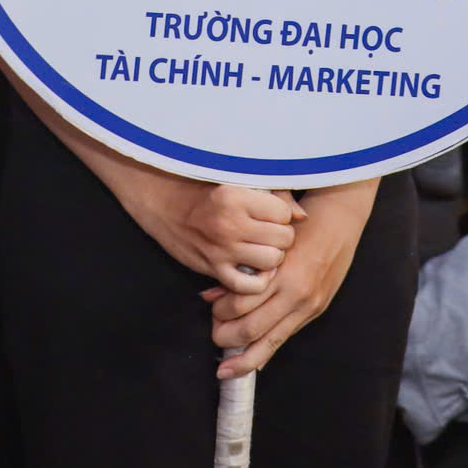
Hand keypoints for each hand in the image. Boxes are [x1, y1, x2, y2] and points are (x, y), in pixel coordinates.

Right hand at [122, 179, 299, 291]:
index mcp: (238, 197)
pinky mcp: (213, 267)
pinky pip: (247, 286)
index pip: (285, 214)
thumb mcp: (238, 181)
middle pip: (283, 239)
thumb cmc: (205, 188)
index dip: (282, 215)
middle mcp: (231, 223)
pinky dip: (257, 282)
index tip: (271, 214)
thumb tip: (303, 217)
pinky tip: (254, 270)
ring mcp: (222, 248)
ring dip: (272, 258)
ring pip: (271, 262)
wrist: (164, 203)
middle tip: (270, 233)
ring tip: (263, 250)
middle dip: (281, 237)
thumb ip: (275, 195)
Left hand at [206, 192, 358, 376]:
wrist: (340, 220)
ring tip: (227, 365)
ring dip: (243, 357)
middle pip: (251, 328)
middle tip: (214, 335)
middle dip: (226, 337)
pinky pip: (284, 339)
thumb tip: (209, 295)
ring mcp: (308, 306)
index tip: (211, 308)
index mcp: (282, 271)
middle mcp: (296, 293)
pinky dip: (264, 354)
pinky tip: (249, 365)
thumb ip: (243, 269)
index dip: (220, 311)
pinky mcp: (315, 312)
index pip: (242, 302)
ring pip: (268, 344)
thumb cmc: (301, 224)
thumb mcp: (270, 240)